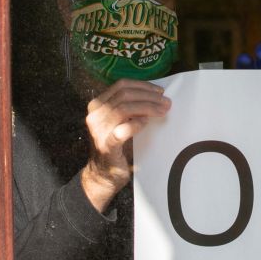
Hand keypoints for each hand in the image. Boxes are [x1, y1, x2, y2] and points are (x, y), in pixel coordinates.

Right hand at [80, 79, 170, 212]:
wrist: (103, 174)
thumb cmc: (116, 145)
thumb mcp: (119, 121)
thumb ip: (130, 107)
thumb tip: (155, 95)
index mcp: (97, 105)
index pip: (121, 85)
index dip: (142, 85)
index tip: (159, 91)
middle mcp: (95, 115)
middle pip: (125, 95)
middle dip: (149, 96)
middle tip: (166, 102)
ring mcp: (98, 130)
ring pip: (124, 108)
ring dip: (148, 107)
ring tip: (162, 111)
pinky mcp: (106, 145)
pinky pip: (123, 129)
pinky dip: (137, 123)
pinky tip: (146, 123)